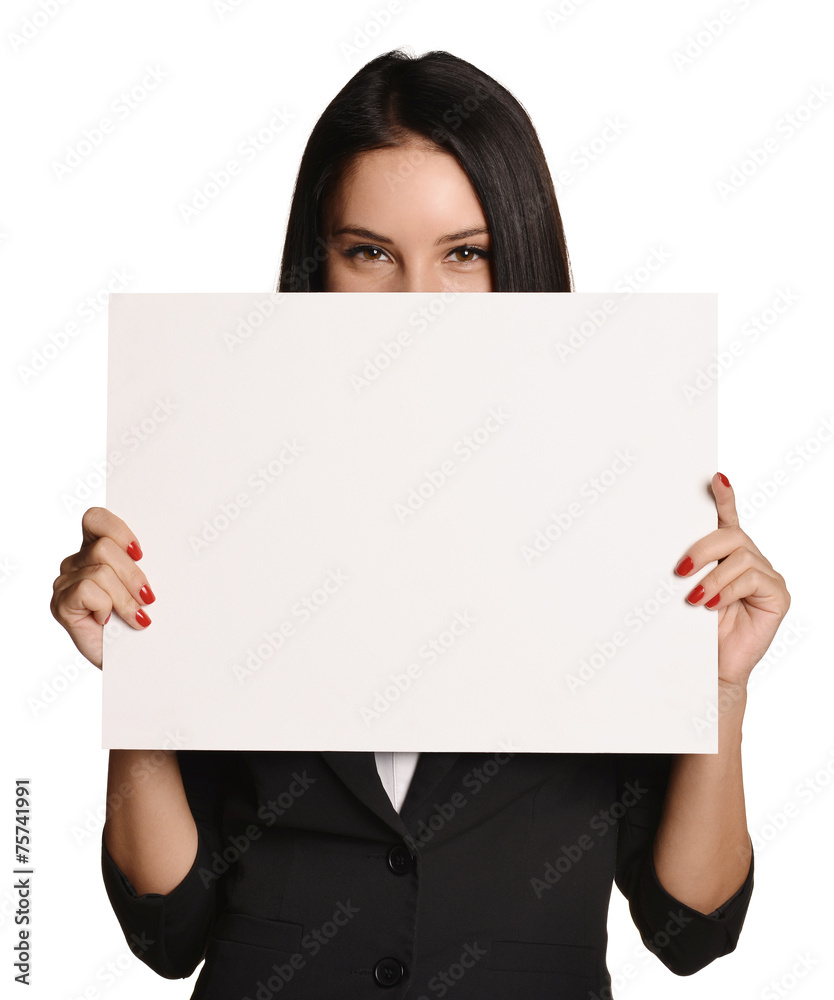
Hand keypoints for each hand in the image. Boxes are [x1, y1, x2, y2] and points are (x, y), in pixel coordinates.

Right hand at [50, 507, 154, 667]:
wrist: (134, 662)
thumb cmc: (140, 624)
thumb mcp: (145, 587)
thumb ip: (142, 564)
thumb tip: (168, 546)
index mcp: (95, 550)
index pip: (96, 519)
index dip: (118, 531)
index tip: (141, 553)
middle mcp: (76, 563)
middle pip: (104, 547)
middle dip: (133, 575)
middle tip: (147, 598)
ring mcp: (65, 584)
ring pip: (101, 571)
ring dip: (125, 597)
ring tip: (136, 616)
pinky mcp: (61, 605)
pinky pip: (88, 590)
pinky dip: (107, 606)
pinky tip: (109, 621)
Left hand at [674, 472, 789, 688]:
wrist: (709, 668)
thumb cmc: (694, 629)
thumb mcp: (685, 590)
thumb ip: (688, 566)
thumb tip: (672, 551)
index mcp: (726, 555)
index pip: (727, 519)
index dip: (724, 496)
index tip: (715, 477)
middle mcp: (749, 560)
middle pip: (732, 535)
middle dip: (702, 548)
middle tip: (680, 570)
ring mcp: (766, 577)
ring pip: (741, 557)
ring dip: (712, 577)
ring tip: (694, 599)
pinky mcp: (777, 595)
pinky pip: (752, 578)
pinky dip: (727, 590)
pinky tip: (712, 606)